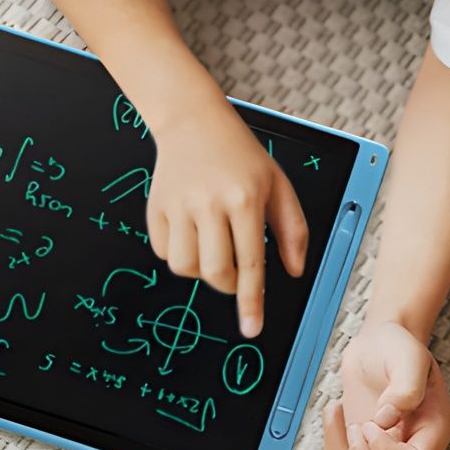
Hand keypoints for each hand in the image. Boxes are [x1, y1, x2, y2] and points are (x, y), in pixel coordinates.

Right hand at [147, 102, 307, 336]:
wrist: (194, 121)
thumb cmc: (241, 154)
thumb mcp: (278, 184)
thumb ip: (292, 229)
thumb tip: (293, 271)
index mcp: (245, 199)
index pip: (251, 263)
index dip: (251, 301)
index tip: (252, 328)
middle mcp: (210, 203)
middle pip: (215, 272)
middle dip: (227, 284)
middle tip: (235, 269)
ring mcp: (179, 205)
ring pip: (185, 268)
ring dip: (201, 269)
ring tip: (212, 245)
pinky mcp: (156, 207)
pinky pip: (164, 252)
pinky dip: (178, 253)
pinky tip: (191, 230)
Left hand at [322, 320, 449, 449]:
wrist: (379, 342)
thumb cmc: (398, 347)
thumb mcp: (408, 357)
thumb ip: (405, 388)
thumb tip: (387, 420)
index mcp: (434, 428)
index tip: (372, 422)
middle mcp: (415, 445)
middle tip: (359, 426)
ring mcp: (390, 449)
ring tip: (345, 416)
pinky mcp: (367, 445)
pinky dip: (334, 445)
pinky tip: (335, 411)